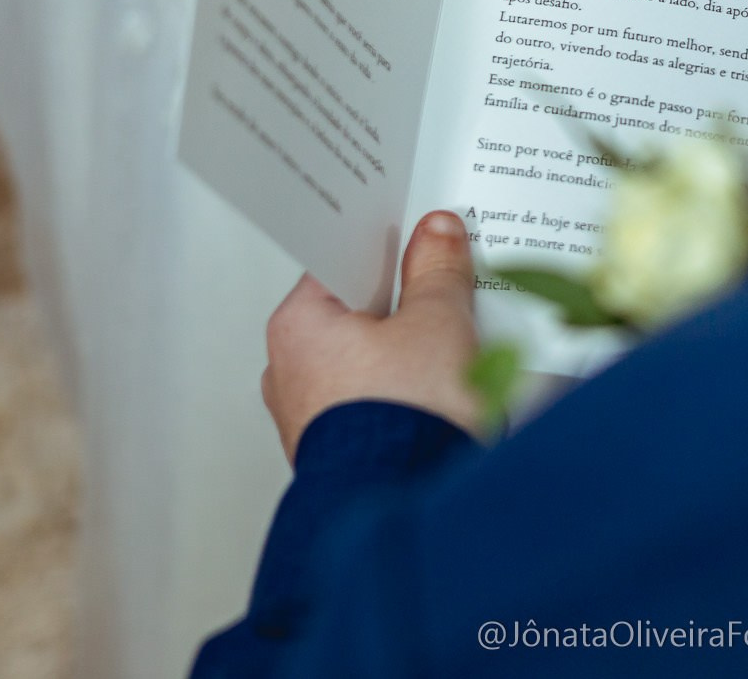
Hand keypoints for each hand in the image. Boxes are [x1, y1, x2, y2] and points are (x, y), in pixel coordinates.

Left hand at [262, 212, 480, 460]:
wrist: (408, 512)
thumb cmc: (405, 421)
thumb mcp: (438, 322)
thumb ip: (437, 270)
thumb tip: (436, 235)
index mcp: (298, 326)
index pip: (342, 260)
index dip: (390, 245)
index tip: (422, 237)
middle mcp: (290, 372)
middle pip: (359, 311)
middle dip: (408, 303)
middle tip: (449, 294)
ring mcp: (312, 417)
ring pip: (371, 359)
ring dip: (413, 351)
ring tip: (457, 352)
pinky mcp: (340, 452)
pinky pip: (378, 400)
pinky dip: (410, 392)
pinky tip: (446, 394)